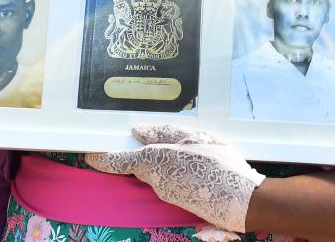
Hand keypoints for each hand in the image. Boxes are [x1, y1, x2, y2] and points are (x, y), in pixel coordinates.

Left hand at [84, 124, 264, 232]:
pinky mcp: (178, 202)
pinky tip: (194, 166)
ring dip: (163, 162)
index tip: (90, 154)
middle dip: (142, 155)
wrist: (243, 199)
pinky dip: (175, 172)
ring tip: (187, 152)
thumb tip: (138, 132)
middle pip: (139, 166)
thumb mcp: (193, 138)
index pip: (120, 161)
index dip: (104, 158)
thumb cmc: (221, 165)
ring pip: (155, 173)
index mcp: (155, 161)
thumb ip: (164, 133)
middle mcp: (156, 181)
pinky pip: (169, 182)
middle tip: (152, 141)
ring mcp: (166, 193)